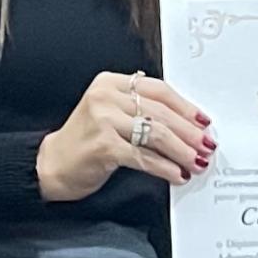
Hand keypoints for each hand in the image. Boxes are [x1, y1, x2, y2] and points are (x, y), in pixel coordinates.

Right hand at [37, 72, 215, 203]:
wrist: (50, 166)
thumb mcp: (109, 115)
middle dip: (189, 132)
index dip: (185, 106)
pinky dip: (164, 168)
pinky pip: (144, 156)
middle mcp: (106, 96)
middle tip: (207, 145)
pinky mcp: (104, 145)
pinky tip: (177, 175)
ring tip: (197, 162)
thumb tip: (186, 124)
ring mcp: (104, 120)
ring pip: (157, 134)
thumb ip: (139, 110)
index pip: (158, 90)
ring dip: (182, 151)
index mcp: (110, 83)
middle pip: (161, 112)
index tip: (203, 121)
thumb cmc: (84, 143)